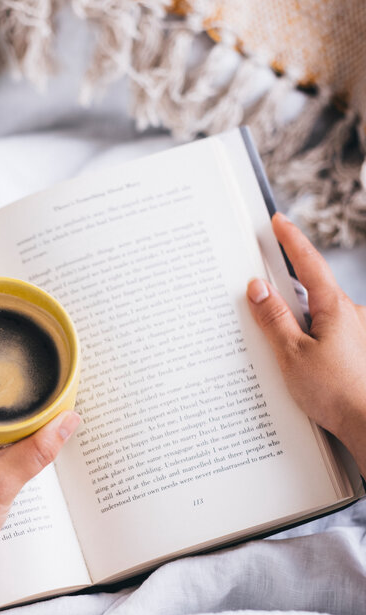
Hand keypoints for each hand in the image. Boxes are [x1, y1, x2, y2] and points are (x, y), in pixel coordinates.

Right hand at [247, 213, 365, 476]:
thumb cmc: (337, 393)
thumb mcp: (293, 354)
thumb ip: (274, 318)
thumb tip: (258, 289)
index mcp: (335, 308)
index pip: (308, 263)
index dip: (292, 239)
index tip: (279, 221)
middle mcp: (350, 316)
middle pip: (311, 290)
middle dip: (286, 289)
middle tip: (261, 286)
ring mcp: (355, 335)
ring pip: (318, 316)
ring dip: (297, 320)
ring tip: (278, 342)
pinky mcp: (355, 354)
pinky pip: (325, 335)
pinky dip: (307, 339)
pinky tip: (297, 361)